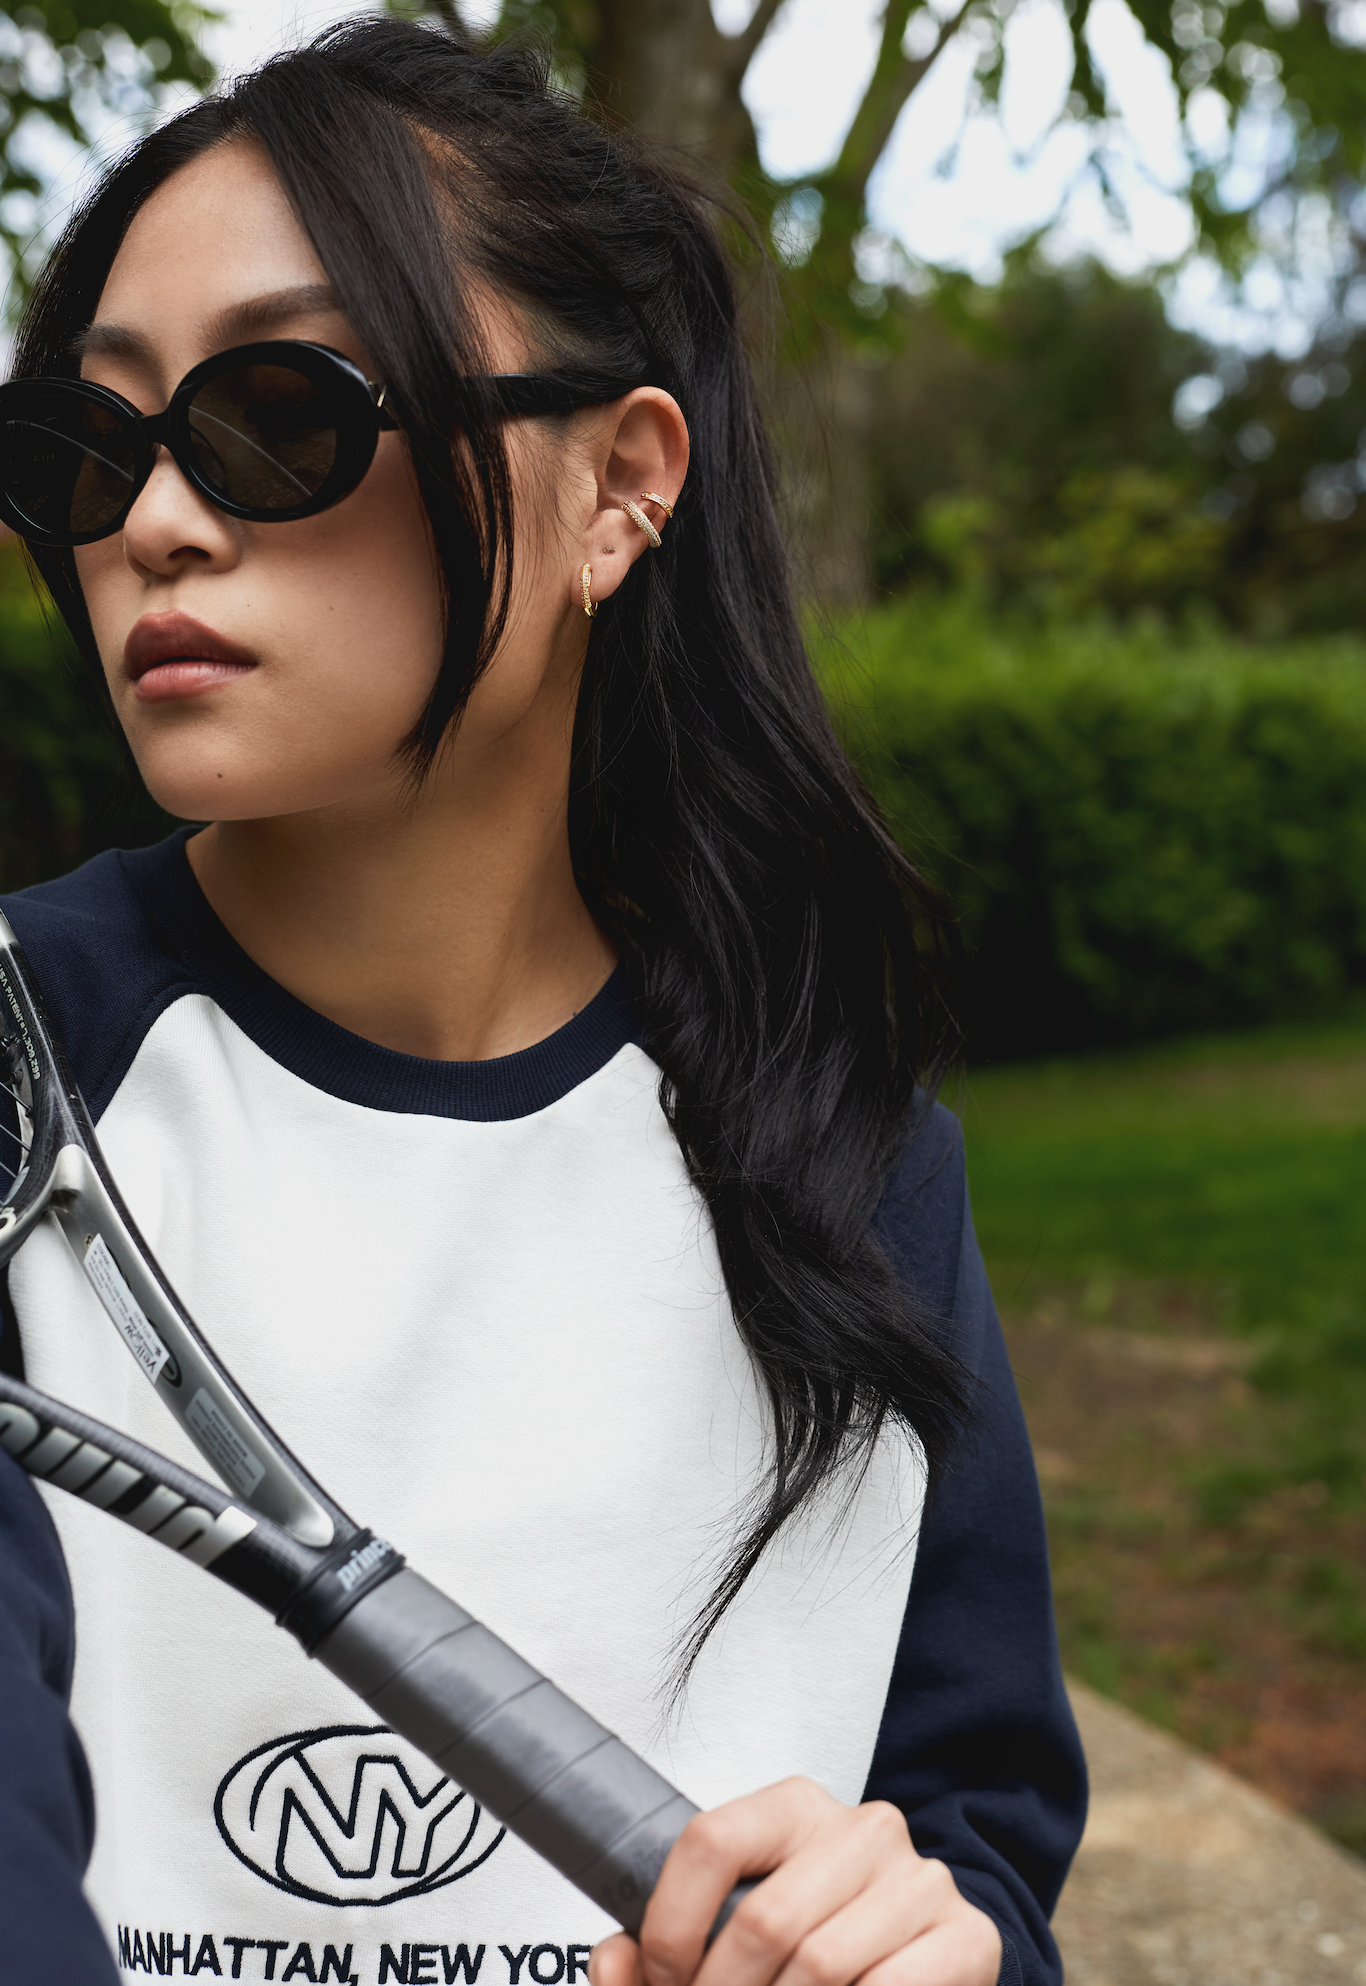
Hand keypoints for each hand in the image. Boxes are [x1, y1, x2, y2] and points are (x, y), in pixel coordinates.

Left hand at [589, 1778, 1001, 1985]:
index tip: (662, 1980)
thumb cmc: (813, 1944)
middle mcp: (863, 1827)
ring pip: (820, 1964)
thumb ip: (658, 1950)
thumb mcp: (731, 1932)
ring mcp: (920, 1879)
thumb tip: (612, 1958)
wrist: (922, 1959)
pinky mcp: (966, 1936)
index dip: (670, 1925)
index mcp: (794, 1807)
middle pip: (764, 1919)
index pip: (710, 1840)